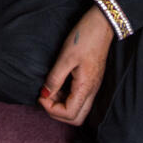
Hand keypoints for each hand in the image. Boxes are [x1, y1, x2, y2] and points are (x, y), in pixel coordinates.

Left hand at [39, 4, 114, 125]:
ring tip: (50, 88)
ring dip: (62, 105)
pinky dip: (67, 97)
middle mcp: (92, 91)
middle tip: (45, 96)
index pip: (69, 114)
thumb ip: (55, 78)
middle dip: (57, 113)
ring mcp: (93, 86)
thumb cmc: (84, 37)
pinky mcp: (92, 80)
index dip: (51, 110)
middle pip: (76, 118)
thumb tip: (45, 94)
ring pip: (78, 109)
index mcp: (85, 87)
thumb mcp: (66, 56)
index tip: (41, 95)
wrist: (102, 24)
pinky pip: (80, 98)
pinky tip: (59, 83)